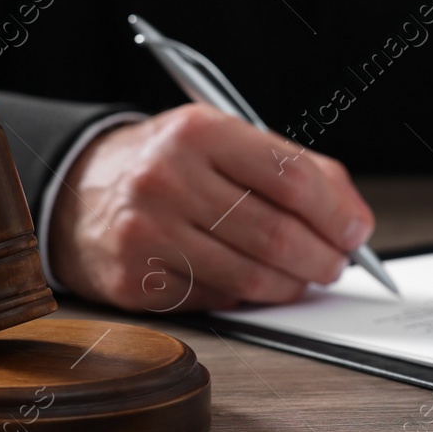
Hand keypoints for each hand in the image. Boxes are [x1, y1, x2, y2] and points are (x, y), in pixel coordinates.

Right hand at [47, 105, 373, 310]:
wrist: (76, 192)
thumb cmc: (167, 165)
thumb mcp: (221, 140)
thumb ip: (290, 168)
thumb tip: (351, 218)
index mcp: (199, 131)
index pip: (291, 177)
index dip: (336, 212)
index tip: (356, 231)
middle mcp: (168, 178)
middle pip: (276, 233)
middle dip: (322, 258)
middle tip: (336, 263)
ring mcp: (148, 233)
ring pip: (251, 276)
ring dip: (293, 285)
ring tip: (304, 278)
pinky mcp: (136, 281)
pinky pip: (217, 300)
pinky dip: (249, 298)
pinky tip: (255, 283)